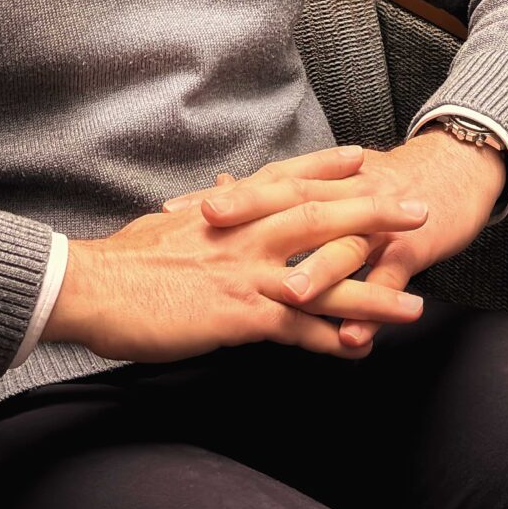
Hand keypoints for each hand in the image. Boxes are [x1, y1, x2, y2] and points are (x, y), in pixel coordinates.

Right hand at [43, 154, 430, 363]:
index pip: (285, 179)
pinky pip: (298, 329)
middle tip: (416, 210)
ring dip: (373, 291)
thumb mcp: (167, 227)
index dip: (326, 168)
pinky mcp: (240, 315)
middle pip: (320, 216)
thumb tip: (209, 207)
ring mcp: (246, 273)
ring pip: (324, 277)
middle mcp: (244, 234)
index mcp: (226, 211)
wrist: (91, 288)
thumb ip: (199, 218)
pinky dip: (332, 340)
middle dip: (373, 213)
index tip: (362, 157)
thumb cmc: (122, 262)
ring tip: (414, 305)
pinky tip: (360, 351)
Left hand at [180, 129, 506, 350]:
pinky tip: (354, 337)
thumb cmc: (381, 185)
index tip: (172, 211)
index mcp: (317, 185)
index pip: (261, 187)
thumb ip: (276, 193)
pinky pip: (390, 280)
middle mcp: (341, 199)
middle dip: (251, 217)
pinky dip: (373, 306)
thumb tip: (221, 188)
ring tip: (287, 297)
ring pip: (343, 248)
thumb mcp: (327, 183)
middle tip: (210, 230)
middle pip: (292, 205)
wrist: (452, 171)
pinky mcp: (411, 247)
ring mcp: (376, 223)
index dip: (218, 200)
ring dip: (317, 274)